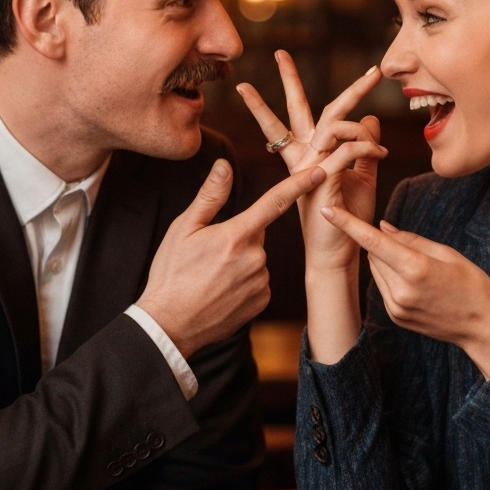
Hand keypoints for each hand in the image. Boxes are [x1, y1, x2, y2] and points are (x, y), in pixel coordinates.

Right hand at [137, 158, 325, 358]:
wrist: (169, 324)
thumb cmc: (172, 273)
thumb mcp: (183, 229)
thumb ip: (210, 195)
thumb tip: (224, 166)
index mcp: (237, 235)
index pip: (274, 202)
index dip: (298, 184)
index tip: (319, 172)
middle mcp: (255, 257)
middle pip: (256, 234)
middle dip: (239, 237)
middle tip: (210, 254)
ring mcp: (261, 281)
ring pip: (257, 259)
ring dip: (241, 262)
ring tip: (211, 276)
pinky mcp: (262, 301)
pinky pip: (258, 281)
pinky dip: (244, 282)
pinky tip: (222, 291)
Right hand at [236, 51, 386, 272]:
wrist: (336, 255)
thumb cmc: (347, 219)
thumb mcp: (362, 177)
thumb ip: (364, 149)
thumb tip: (372, 119)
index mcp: (308, 155)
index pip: (306, 115)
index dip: (306, 89)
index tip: (306, 62)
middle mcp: (303, 157)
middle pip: (297, 110)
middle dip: (288, 80)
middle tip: (279, 53)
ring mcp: (308, 168)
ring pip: (329, 126)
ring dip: (357, 121)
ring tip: (376, 132)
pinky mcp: (319, 181)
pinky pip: (344, 150)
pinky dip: (365, 146)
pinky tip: (379, 152)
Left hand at [320, 207, 489, 378]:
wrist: (484, 327)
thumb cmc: (472, 284)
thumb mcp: (447, 253)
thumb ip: (410, 239)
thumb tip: (380, 228)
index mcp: (416, 268)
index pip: (372, 242)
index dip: (348, 224)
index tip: (327, 211)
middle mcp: (401, 290)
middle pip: (374, 254)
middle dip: (383, 244)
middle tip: (414, 249)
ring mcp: (396, 306)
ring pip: (376, 270)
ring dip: (387, 262)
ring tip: (419, 270)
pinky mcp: (395, 317)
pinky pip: (383, 288)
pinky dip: (392, 278)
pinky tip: (417, 285)